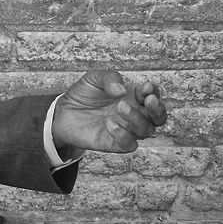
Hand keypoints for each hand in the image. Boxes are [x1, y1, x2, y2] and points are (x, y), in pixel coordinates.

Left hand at [52, 69, 166, 154]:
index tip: (145, 86)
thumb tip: (122, 90)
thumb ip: (109, 78)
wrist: (63, 112)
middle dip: (158, 109)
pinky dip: (124, 136)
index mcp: (133, 97)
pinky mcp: (113, 143)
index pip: (153, 96)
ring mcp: (125, 129)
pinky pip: (129, 145)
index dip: (154, 92)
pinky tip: (110, 124)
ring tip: (120, 107)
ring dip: (137, 119)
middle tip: (148, 100)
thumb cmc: (83, 94)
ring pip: (146, 131)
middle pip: (159, 117)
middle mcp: (134, 115)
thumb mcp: (94, 78)